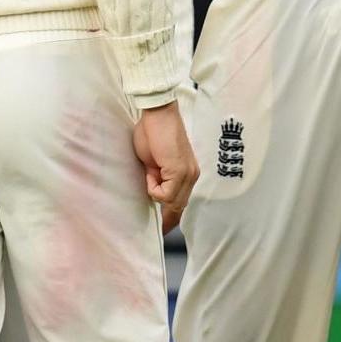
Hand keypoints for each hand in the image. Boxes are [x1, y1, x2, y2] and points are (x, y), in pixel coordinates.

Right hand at [133, 102, 197, 229]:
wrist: (158, 113)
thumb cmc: (153, 132)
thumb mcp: (154, 162)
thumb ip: (157, 178)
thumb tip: (153, 193)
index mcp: (188, 173)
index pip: (182, 203)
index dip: (171, 218)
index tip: (162, 229)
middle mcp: (192, 176)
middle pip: (178, 207)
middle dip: (163, 212)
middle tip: (153, 205)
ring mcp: (187, 174)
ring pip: (171, 202)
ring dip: (154, 191)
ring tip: (149, 171)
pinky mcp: (179, 171)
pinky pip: (163, 194)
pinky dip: (153, 187)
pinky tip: (150, 170)